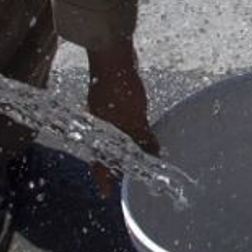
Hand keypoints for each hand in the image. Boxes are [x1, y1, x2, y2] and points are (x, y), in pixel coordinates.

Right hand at [86, 42, 157, 196]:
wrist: (114, 57)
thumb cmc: (119, 88)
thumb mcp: (133, 118)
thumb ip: (142, 138)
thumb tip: (153, 157)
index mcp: (97, 132)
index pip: (99, 162)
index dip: (103, 179)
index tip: (107, 194)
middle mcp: (98, 124)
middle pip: (108, 149)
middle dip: (118, 163)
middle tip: (129, 175)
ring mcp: (105, 110)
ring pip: (116, 134)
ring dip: (128, 145)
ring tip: (142, 154)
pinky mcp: (114, 98)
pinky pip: (122, 120)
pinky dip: (131, 128)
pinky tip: (142, 129)